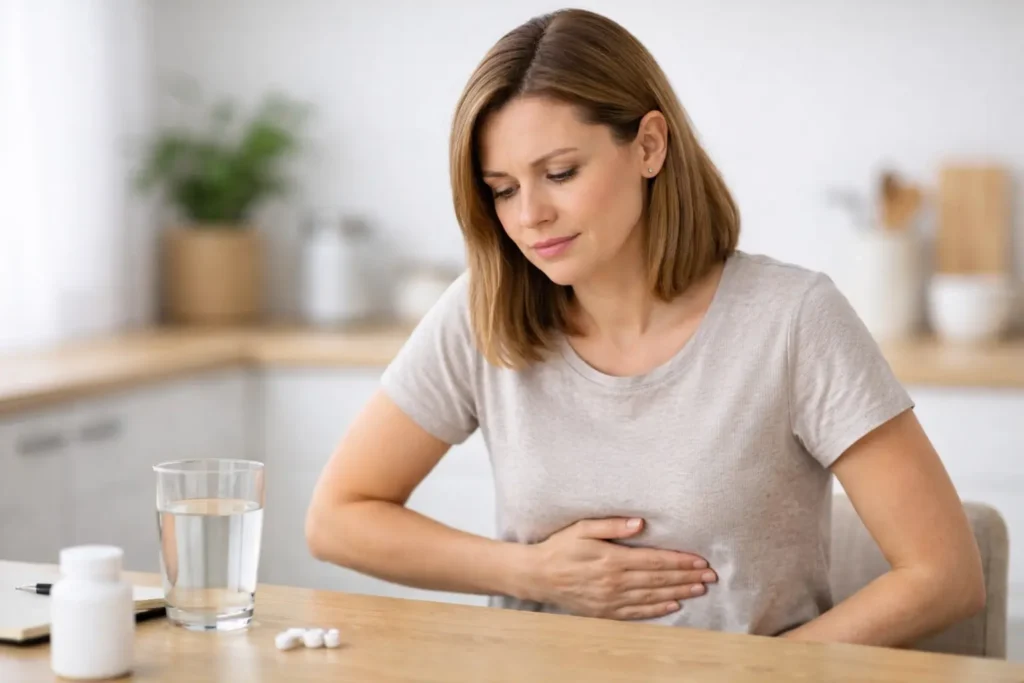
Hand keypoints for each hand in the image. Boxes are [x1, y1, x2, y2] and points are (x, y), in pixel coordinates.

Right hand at [524, 517, 716, 619]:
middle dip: (687, 577)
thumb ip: (612, 525)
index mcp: (612, 559)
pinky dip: (658, 610)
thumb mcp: (582, 528)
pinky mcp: (606, 611)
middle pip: (659, 580)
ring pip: (653, 597)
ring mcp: (611, 600)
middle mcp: (615, 582)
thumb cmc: (560, 547)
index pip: (655, 561)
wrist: (538, 575)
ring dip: (679, 592)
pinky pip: (638, 612)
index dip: (681, 561)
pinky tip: (673, 605)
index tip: (701, 561)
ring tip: (700, 589)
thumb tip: (641, 523)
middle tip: (710, 576)